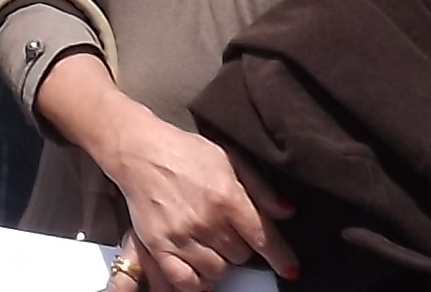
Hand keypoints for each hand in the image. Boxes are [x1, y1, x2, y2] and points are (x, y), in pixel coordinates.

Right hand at [94, 106, 297, 291]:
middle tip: (228, 232)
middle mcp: (207, 220)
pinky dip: (196, 282)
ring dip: (220, 263)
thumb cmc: (185, 152)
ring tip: (212, 245)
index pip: (263, 237)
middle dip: (240, 247)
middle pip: (240, 256)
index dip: (281, 258)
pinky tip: (199, 271)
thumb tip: (287, 213)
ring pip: (217, 271)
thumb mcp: (230, 159)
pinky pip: (185, 281)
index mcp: (227, 197)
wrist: (140, 151)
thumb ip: (261, 188)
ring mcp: (182, 236)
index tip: (290, 270)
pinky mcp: (159, 246)